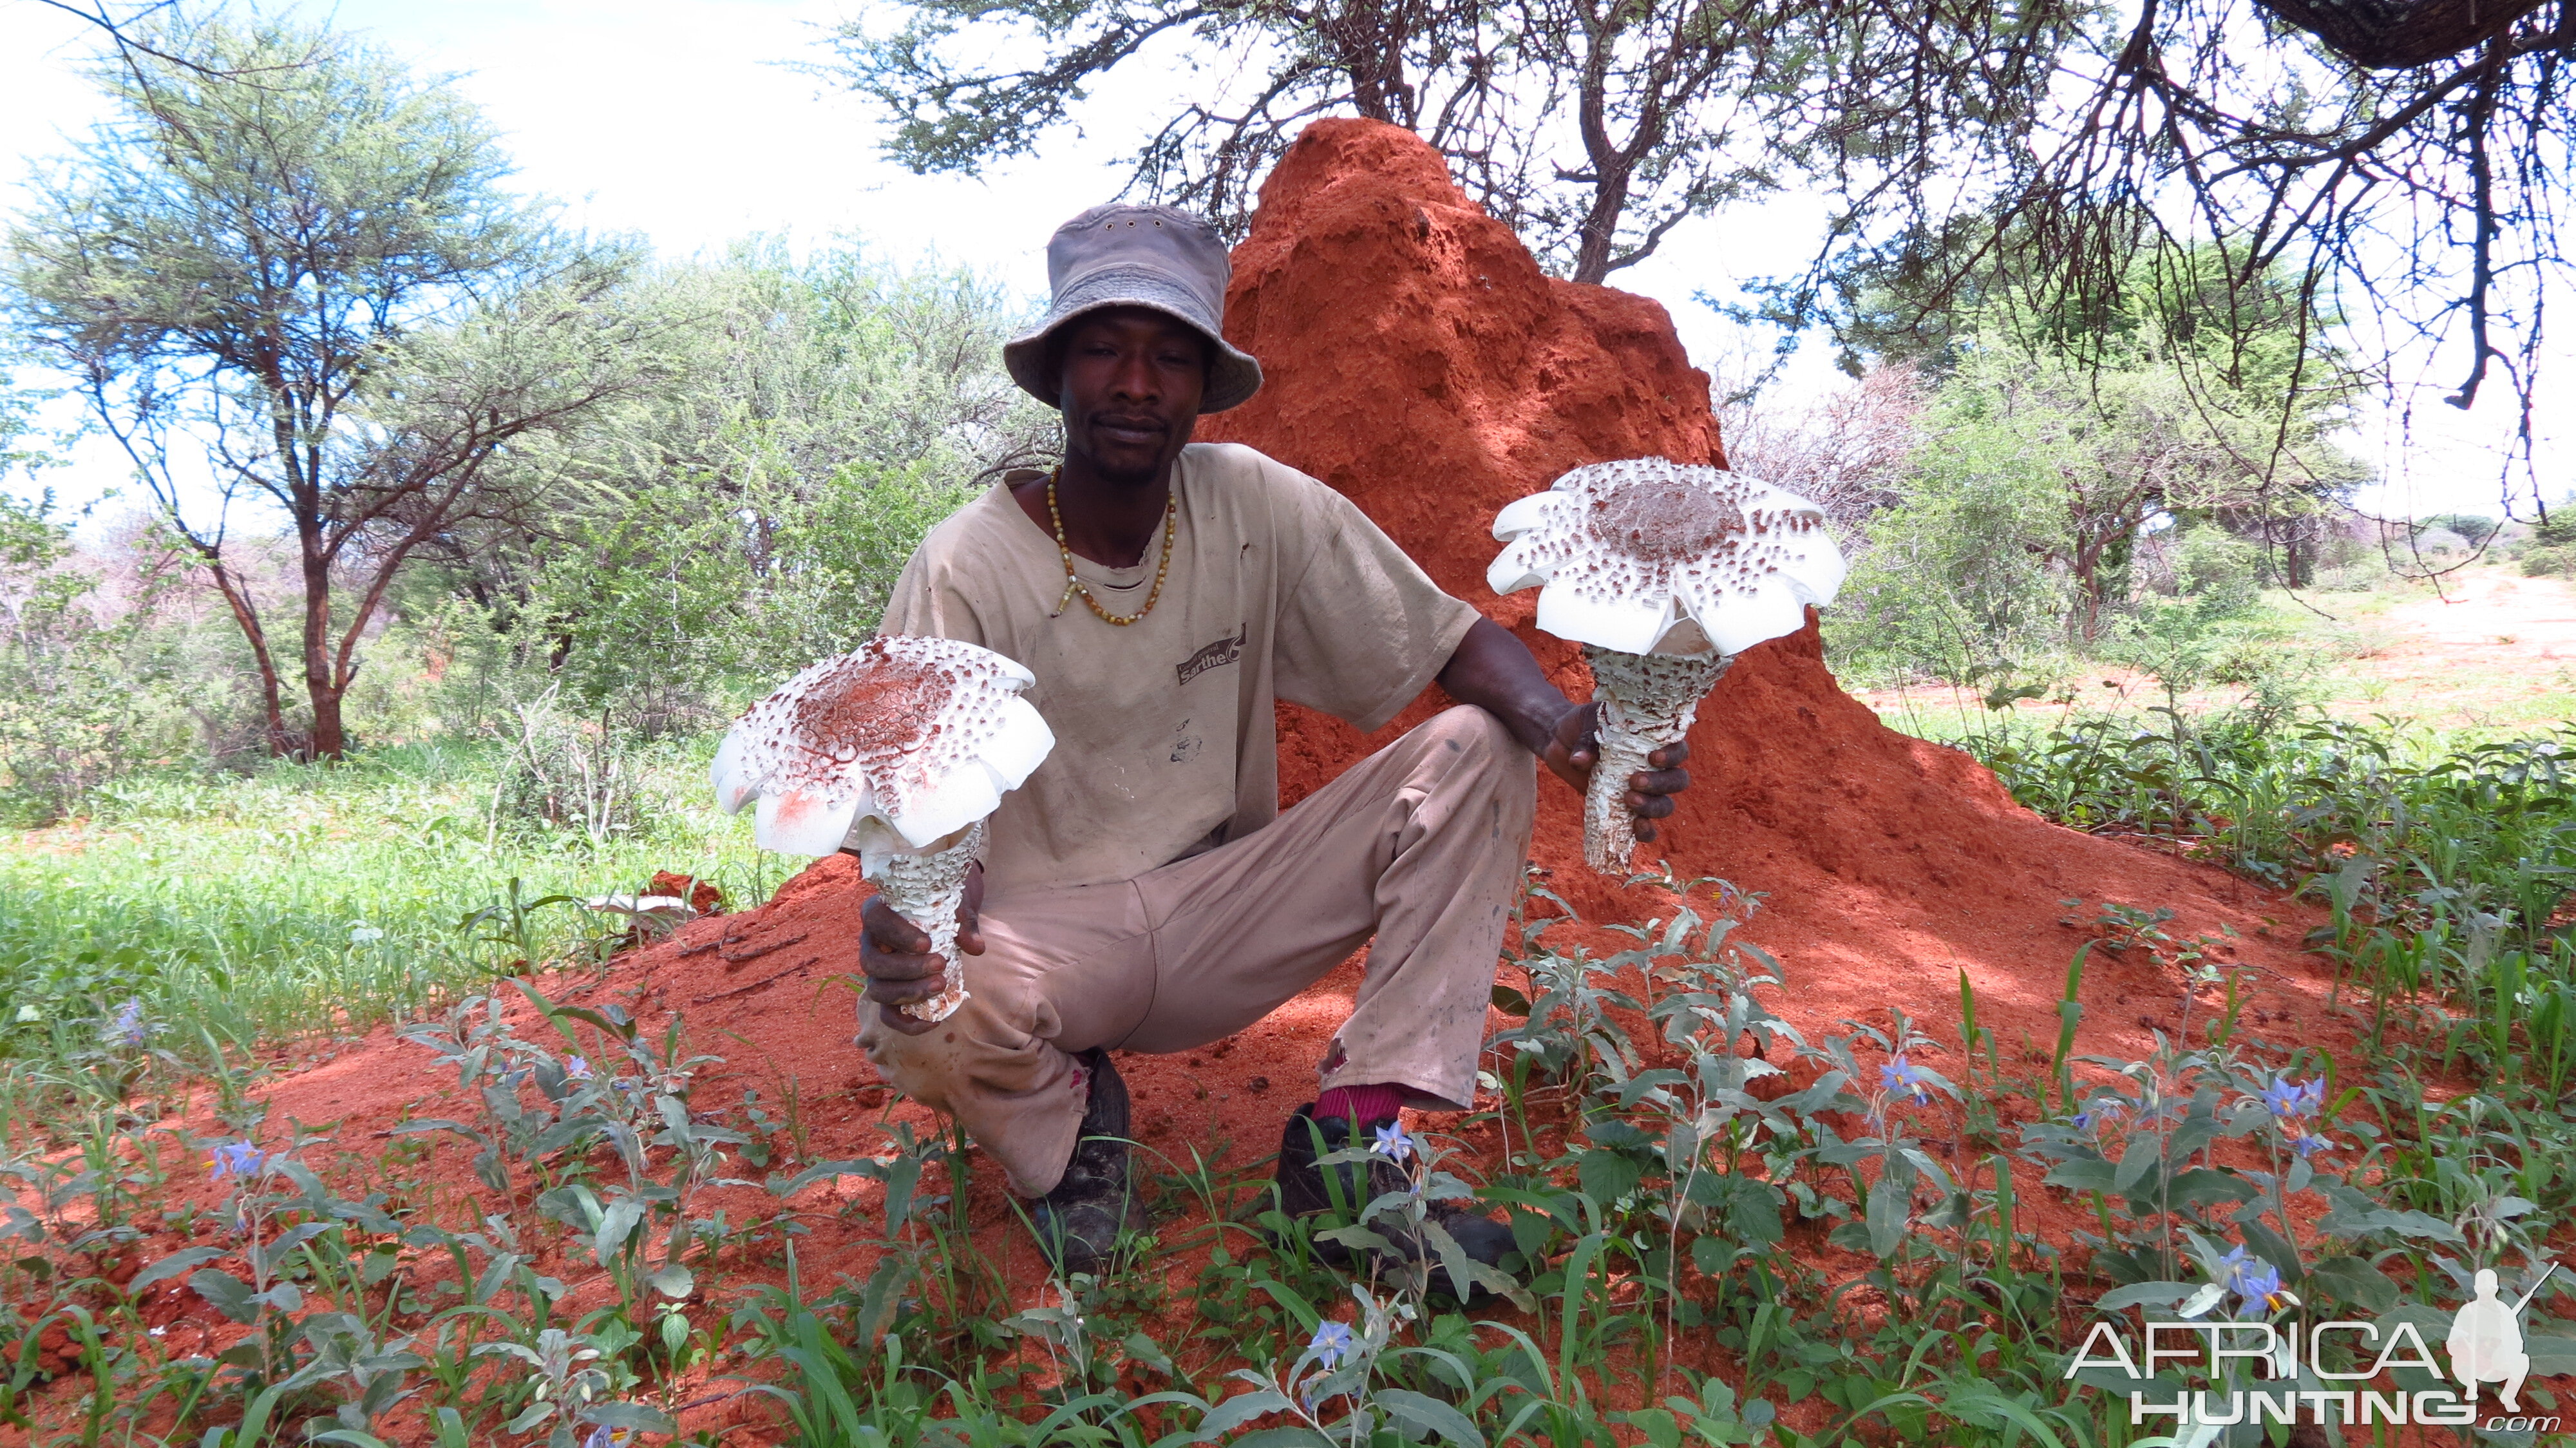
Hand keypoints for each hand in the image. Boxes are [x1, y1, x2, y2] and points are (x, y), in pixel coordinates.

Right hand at [858, 862, 984, 1035]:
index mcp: (878, 913)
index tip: (927, 943)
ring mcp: (878, 971)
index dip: (897, 934)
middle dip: (906, 969)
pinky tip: (935, 1022)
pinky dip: (907, 1023)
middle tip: (940, 965)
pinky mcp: (890, 992)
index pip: (873, 920)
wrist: (948, 912)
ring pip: (877, 990)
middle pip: (871, 963)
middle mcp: (871, 943)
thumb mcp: (957, 905)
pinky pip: (888, 1014)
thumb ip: (965, 922)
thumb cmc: (946, 904)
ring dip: (908, 993)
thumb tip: (975, 947)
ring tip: (940, 985)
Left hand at [1540, 703, 1691, 840]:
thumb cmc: (1583, 727)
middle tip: (1634, 781)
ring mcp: (1644, 791)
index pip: (1678, 750)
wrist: (1563, 742)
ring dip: (1653, 806)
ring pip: (1665, 805)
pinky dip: (1646, 831)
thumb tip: (1579, 761)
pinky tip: (1637, 827)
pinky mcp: (1628, 810)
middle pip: (1677, 780)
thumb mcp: (1586, 727)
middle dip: (1661, 784)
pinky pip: (1647, 827)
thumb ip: (1587, 743)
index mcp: (1654, 742)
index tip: (1652, 757)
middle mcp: (1656, 768)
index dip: (1673, 756)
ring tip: (1629, 799)